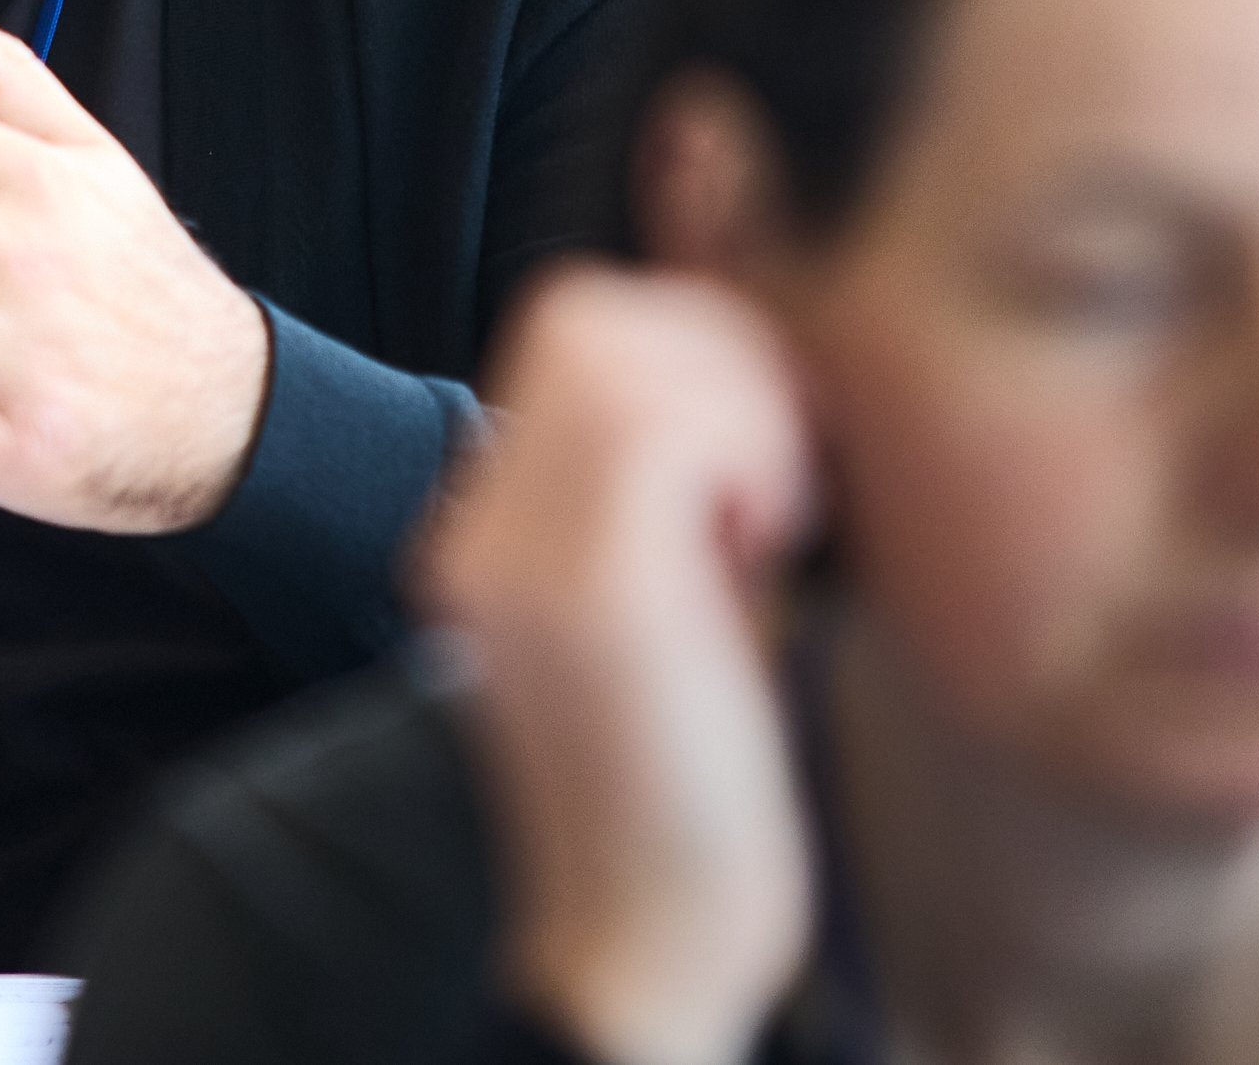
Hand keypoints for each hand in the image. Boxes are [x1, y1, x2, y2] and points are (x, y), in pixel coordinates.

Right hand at [415, 269, 818, 1064]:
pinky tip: (763, 553)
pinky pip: (664, 428)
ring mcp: (515, 548)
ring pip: (623, 349)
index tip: (769, 447)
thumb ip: (686, 486)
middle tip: (778, 480)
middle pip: (589, 311)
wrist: (643, 947)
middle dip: (717, 356)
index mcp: (496, 524)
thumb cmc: (695, 788)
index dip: (695, 341)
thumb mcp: (683, 603)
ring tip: (766, 522)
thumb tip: (755, 363)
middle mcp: (479, 523)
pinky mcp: (580, 588)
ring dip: (735, 409)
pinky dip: (744, 459)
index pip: (577, 322)